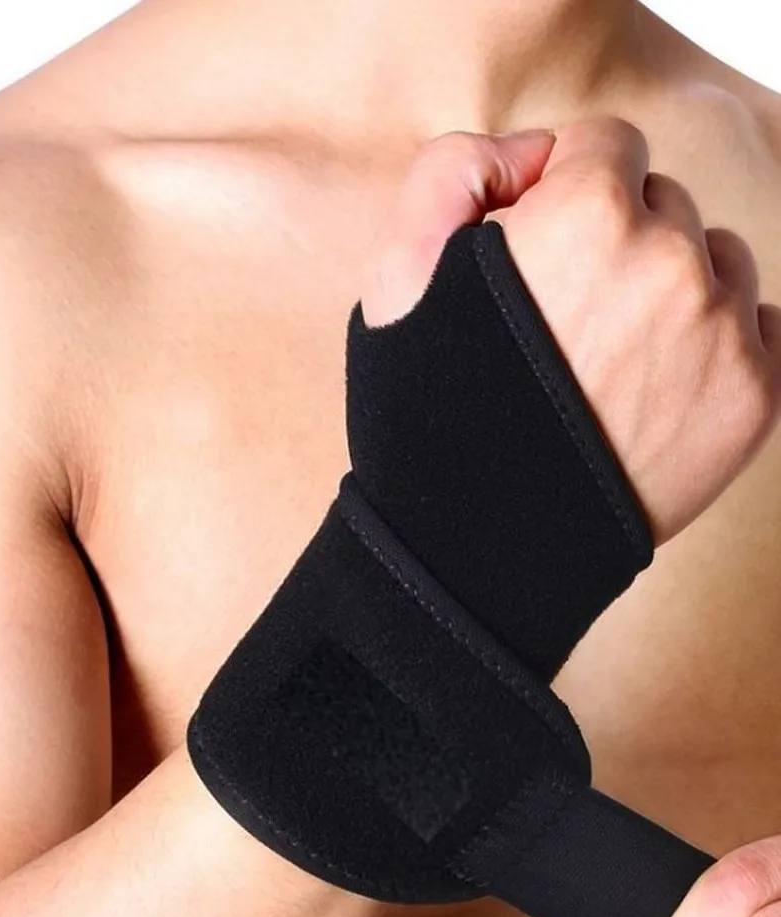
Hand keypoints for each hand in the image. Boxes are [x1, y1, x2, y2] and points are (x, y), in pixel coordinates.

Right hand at [361, 118, 780, 545]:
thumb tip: (537, 156)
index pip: (606, 146)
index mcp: (588, 215)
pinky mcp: (755, 401)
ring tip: (606, 360)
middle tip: (562, 321)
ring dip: (671, 290)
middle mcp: (672, 262)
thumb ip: (454, 171)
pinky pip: (761, 327)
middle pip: (665, 204)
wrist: (474, 545)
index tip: (537, 251)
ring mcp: (723, 335)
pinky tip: (655, 386)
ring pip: (718, 263)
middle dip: (617, 241)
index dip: (562, 193)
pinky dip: (718, 344)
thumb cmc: (428, 411)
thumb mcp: (395, 273)